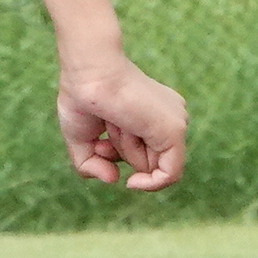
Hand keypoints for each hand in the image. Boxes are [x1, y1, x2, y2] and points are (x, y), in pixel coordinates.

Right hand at [57, 53, 186, 191]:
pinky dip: (150, 183)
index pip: (143, 152)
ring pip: (154, 167)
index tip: (100, 147)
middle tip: (109, 125)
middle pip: (149, 161)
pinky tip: (133, 181)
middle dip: (122, 154)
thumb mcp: (82, 139)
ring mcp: (175, 121)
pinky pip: (169, 175)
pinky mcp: (176, 131)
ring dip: (126, 154)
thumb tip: (115, 179)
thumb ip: (93, 165)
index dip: (117, 156)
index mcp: (153, 114)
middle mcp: (169, 116)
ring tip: (116, 122)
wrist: (89, 74)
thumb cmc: (82, 99)